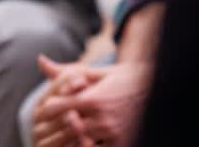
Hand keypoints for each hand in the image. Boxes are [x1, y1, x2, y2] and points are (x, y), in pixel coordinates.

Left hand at [36, 57, 152, 146]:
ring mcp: (113, 134)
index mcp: (92, 98)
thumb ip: (65, 72)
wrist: (158, 88)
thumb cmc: (122, 79)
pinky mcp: (123, 143)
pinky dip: (87, 145)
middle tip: (46, 128)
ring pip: (80, 142)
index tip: (45, 110)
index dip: (48, 110)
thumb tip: (40, 60)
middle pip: (65, 127)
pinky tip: (85, 140)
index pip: (55, 107)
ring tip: (62, 136)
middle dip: (54, 128)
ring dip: (70, 139)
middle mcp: (102, 118)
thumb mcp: (94, 72)